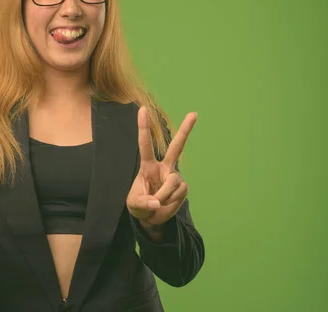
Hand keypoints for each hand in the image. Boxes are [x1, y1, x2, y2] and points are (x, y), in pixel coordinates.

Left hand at [127, 106, 196, 226]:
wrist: (150, 218)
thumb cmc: (139, 205)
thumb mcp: (134, 205)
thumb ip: (143, 203)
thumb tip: (156, 203)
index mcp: (148, 165)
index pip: (145, 144)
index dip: (143, 127)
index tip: (142, 109)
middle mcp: (164, 167)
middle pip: (177, 147)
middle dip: (185, 130)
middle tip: (194, 113)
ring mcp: (175, 176)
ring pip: (173, 182)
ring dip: (165, 196)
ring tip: (157, 204)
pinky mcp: (183, 188)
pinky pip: (179, 194)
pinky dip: (171, 202)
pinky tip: (166, 205)